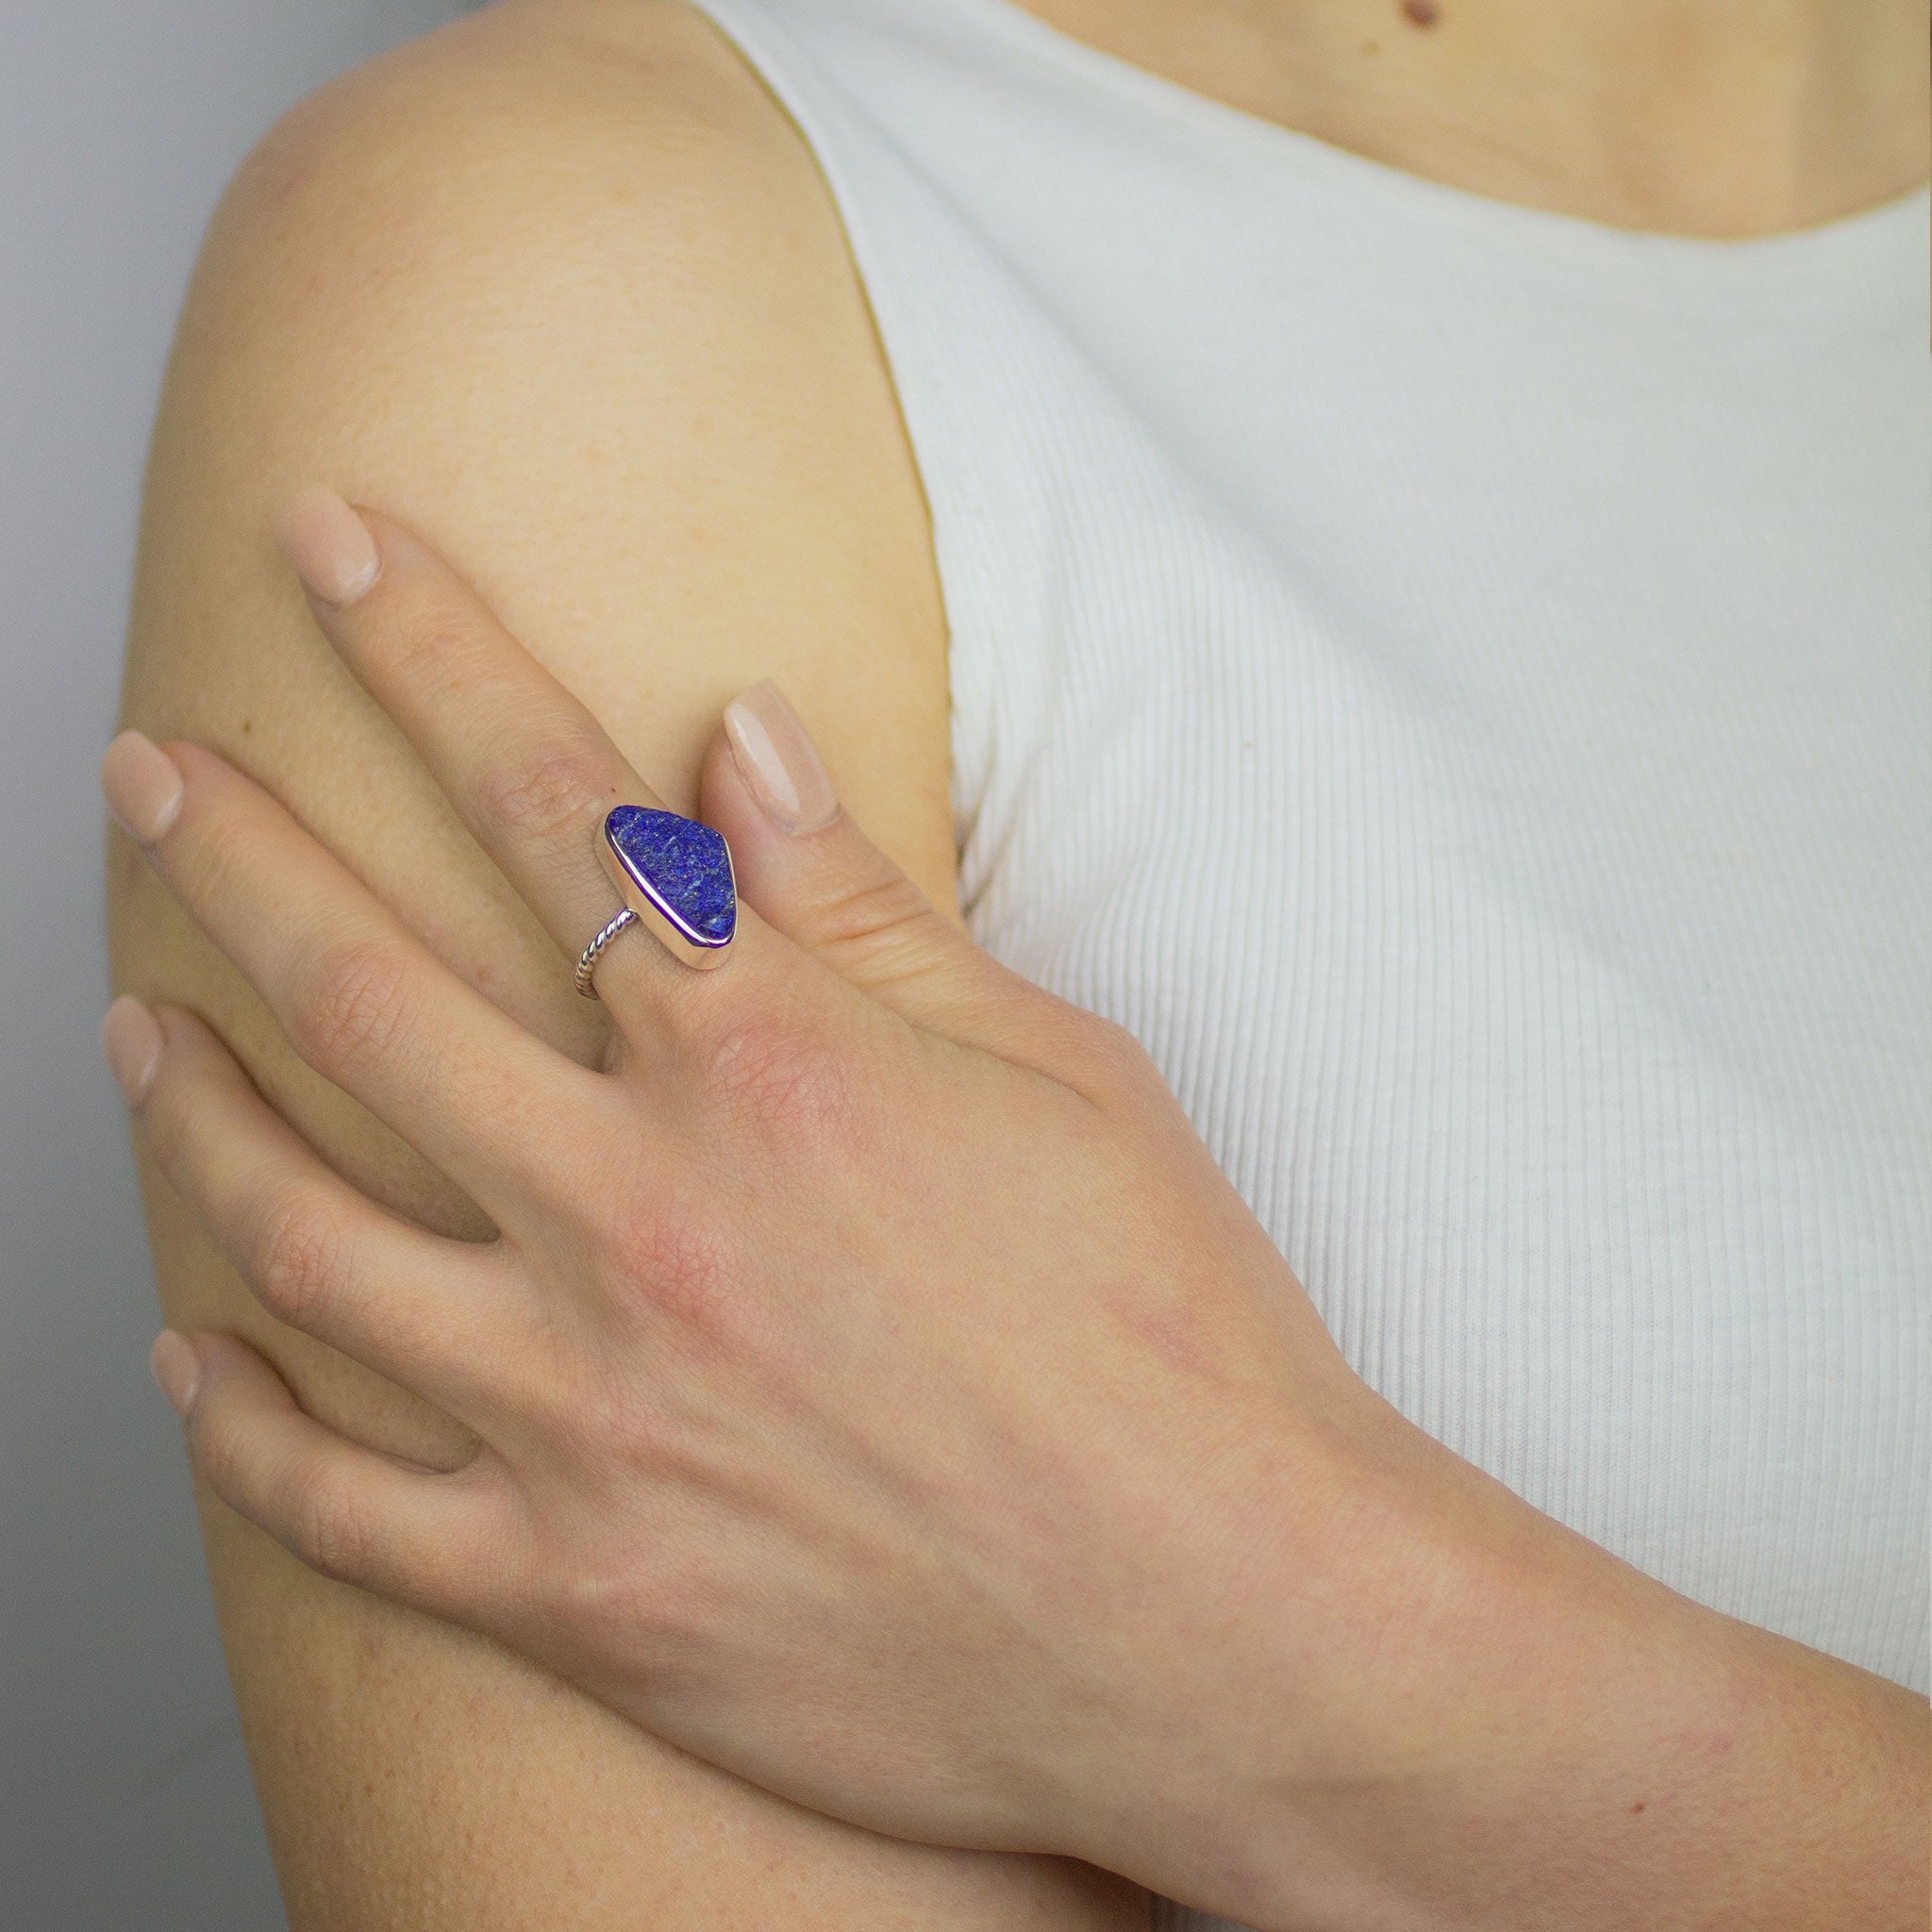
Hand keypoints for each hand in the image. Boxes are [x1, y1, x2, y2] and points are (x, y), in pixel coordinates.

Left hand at [97, 489, 1615, 1920]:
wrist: (1223, 1622)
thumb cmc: (1166, 1332)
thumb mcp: (1054, 1071)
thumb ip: (868, 909)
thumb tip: (738, 743)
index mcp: (769, 1069)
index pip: (553, 806)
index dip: (425, 648)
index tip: (330, 542)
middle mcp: (643, 1220)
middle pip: (367, 992)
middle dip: (235, 850)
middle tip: (151, 774)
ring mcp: (587, 1417)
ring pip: (299, 1235)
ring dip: (188, 1108)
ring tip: (134, 1027)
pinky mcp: (579, 1592)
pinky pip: (340, 1508)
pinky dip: (238, 1426)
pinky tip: (192, 1357)